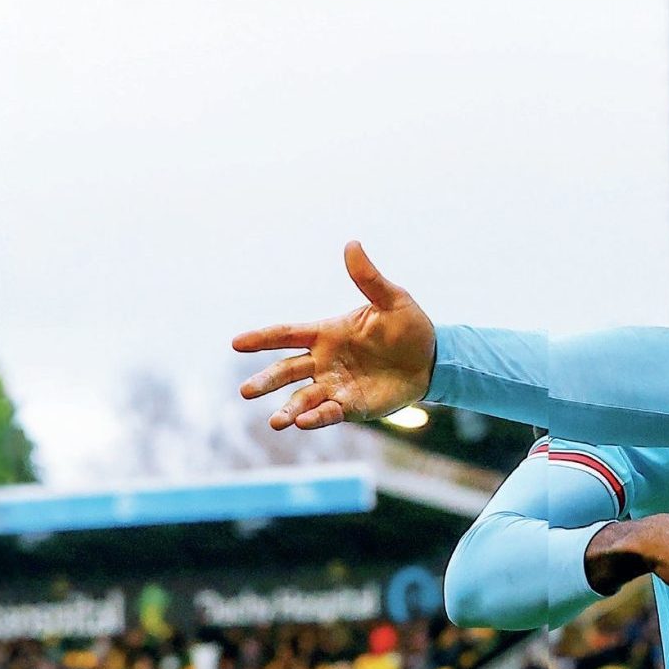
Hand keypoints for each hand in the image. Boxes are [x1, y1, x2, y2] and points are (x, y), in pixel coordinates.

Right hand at [233, 243, 437, 428]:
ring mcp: (335, 385)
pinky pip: (328, 413)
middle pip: (287, 371)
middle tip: (245, 392)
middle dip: (266, 381)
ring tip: (276, 422)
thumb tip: (352, 245)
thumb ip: (369, 278)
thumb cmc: (408, 326)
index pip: (287, 335)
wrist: (432, 359)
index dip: (261, 338)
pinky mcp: (351, 406)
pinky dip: (315, 418)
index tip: (236, 343)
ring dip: (288, 410)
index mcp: (326, 333)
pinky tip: (304, 423)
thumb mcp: (392, 300)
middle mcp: (324, 361)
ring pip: (303, 398)